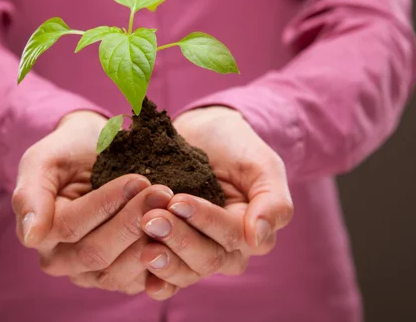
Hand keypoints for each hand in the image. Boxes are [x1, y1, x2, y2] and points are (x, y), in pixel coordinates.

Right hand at [11, 110, 172, 294]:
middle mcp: (65, 262)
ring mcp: (95, 274)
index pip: (73, 227)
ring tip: (172, 207)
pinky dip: (165, 259)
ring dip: (152, 239)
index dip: (106, 204)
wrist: (96, 151)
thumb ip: (31, 194)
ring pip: (122, 272)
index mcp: (42, 235)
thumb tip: (32, 237)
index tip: (138, 179)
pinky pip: (145, 280)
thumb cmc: (68, 151)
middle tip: (162, 192)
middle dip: (133, 221)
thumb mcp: (43, 160)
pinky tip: (181, 232)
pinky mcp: (126, 277)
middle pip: (98, 253)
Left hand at [138, 106, 293, 299]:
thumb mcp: (262, 166)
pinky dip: (158, 281)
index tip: (177, 200)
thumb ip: (272, 202)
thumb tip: (256, 239)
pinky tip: (146, 280)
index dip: (204, 220)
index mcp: (252, 232)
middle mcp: (227, 250)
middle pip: (208, 259)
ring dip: (165, 259)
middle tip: (151, 218)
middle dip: (179, 239)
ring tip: (143, 241)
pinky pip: (168, 279)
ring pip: (187, 272)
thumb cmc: (235, 148)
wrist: (202, 134)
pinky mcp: (174, 254)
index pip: (231, 236)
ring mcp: (198, 254)